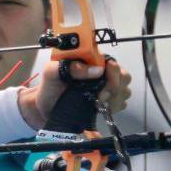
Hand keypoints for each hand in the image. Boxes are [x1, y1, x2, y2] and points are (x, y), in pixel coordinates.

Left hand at [18, 58, 132, 128]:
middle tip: (99, 97)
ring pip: (125, 91)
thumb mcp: (52, 72)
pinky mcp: (107, 102)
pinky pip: (121, 103)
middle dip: (114, 88)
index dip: (112, 73)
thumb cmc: (49, 87)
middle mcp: (101, 72)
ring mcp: (106, 87)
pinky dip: (114, 107)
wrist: (45, 109)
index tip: (102, 84)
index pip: (113, 62)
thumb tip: (97, 70)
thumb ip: (70, 66)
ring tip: (98, 104)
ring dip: (114, 99)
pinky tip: (101, 109)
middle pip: (124, 76)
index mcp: (90, 61)